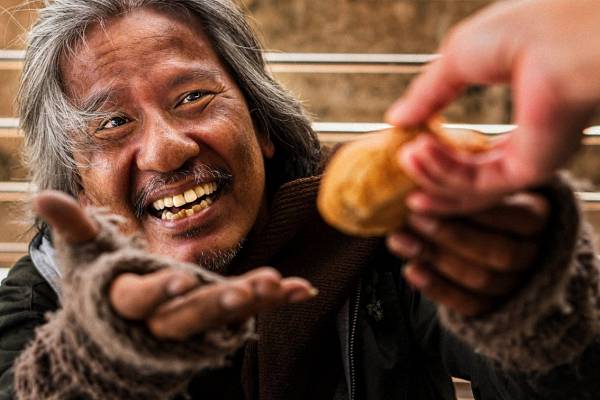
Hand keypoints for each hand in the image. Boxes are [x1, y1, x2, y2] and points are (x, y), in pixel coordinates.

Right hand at [34, 191, 316, 340]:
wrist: (122, 326)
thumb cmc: (104, 285)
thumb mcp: (86, 256)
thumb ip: (73, 227)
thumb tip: (44, 195)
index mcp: (127, 301)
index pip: (138, 300)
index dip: (157, 293)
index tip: (180, 280)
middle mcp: (161, 319)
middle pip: (186, 317)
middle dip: (214, 304)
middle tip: (243, 291)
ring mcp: (193, 321)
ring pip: (221, 317)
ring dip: (251, 301)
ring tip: (279, 285)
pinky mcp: (217, 317)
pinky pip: (247, 311)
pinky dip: (274, 299)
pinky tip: (303, 289)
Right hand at [385, 0, 599, 212]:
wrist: (557, 33)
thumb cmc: (523, 30)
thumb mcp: (458, 59)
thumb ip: (428, 95)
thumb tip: (397, 119)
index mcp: (523, 112)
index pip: (476, 149)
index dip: (439, 154)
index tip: (407, 150)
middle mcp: (529, 141)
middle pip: (470, 177)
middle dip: (430, 176)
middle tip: (400, 166)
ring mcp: (530, 158)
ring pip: (469, 186)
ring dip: (431, 174)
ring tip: (405, 156)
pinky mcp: (529, 169)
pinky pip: (476, 184)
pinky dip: (443, 172)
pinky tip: (420, 153)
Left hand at [386, 192, 548, 315]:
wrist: (490, 245)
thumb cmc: (482, 206)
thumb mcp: (484, 187)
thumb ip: (464, 185)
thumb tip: (424, 171)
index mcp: (539, 219)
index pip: (519, 218)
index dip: (478, 209)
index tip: (437, 194)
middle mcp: (533, 256)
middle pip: (499, 253)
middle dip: (450, 235)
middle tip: (413, 217)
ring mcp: (516, 286)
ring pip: (481, 279)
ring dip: (435, 258)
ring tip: (400, 240)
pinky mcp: (493, 309)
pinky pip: (468, 305)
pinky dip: (436, 288)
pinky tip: (411, 269)